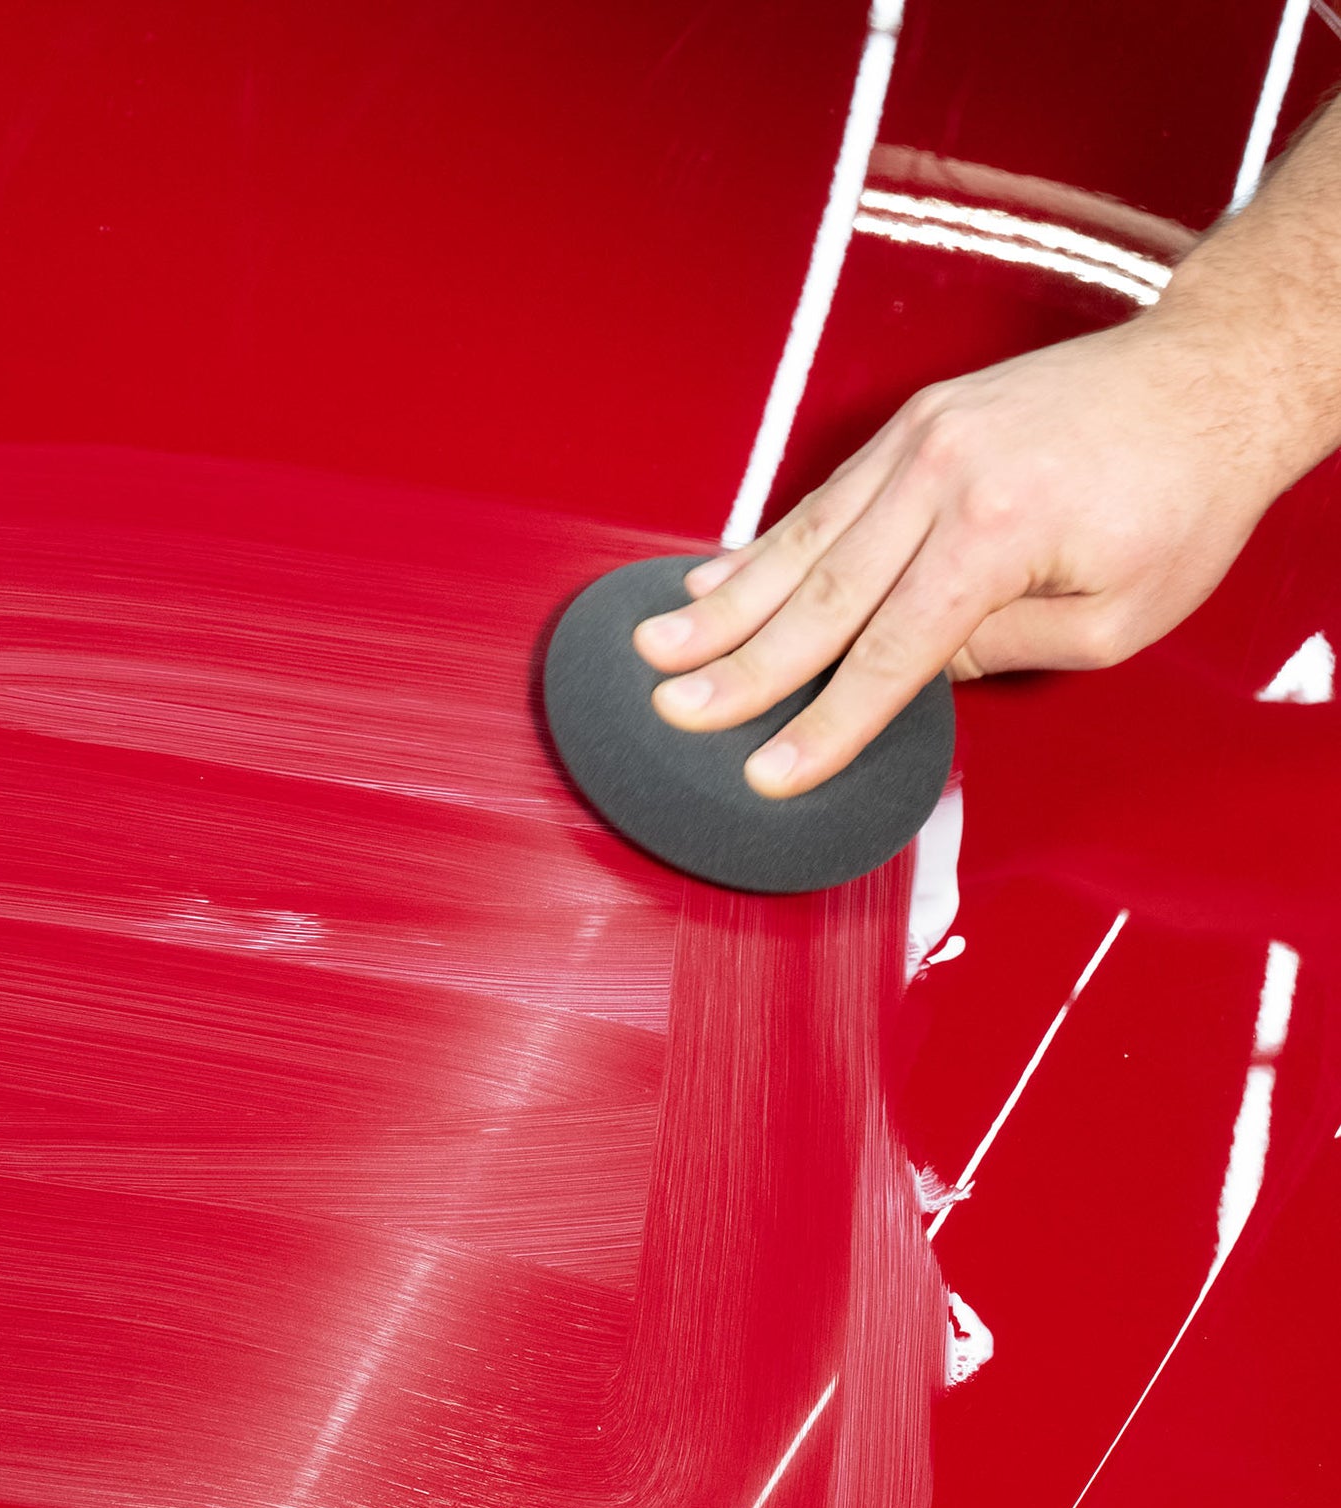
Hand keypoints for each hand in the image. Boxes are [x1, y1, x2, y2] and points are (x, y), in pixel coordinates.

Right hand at [632, 316, 1291, 797]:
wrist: (1212, 371)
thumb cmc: (1185, 497)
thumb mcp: (1117, 617)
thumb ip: (1001, 650)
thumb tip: (913, 670)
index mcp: (998, 530)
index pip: (890, 653)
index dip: (825, 723)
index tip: (768, 772)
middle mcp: (945, 474)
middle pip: (820, 593)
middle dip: (737, 662)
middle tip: (671, 706)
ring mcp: (922, 439)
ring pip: (803, 538)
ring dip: (724, 600)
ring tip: (658, 644)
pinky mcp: (916, 424)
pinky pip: (824, 497)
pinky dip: (763, 544)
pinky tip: (713, 578)